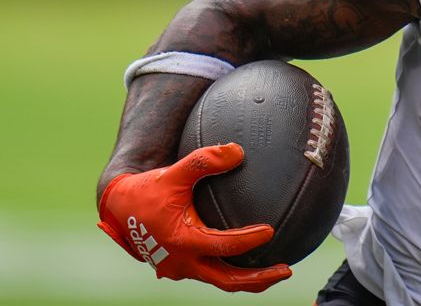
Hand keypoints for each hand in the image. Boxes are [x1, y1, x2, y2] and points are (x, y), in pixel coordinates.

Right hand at [97, 143, 291, 292]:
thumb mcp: (174, 172)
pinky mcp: (182, 268)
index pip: (222, 247)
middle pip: (227, 280)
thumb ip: (203, 161)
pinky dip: (234, 271)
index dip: (248, 241)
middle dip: (258, 279)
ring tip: (278, 272)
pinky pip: (213, 274)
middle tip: (286, 271)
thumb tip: (238, 151)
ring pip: (221, 281)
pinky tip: (254, 260)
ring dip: (249, 280)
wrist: (121, 208)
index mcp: (181, 241)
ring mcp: (181, 269)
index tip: (270, 230)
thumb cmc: (149, 190)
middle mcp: (182, 262)